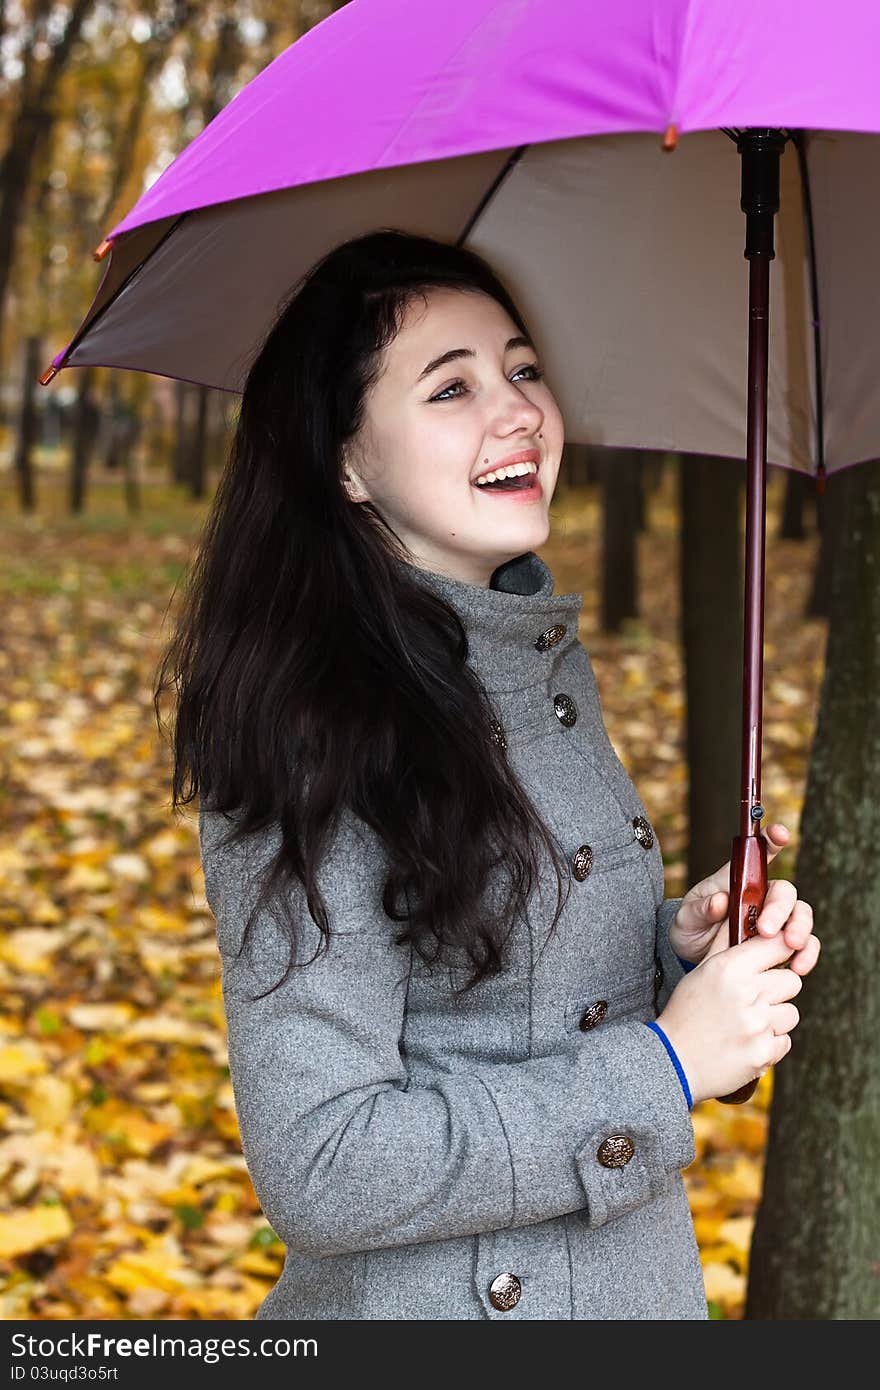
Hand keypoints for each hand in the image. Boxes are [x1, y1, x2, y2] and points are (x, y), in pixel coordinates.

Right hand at [656, 927, 806, 1105]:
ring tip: (747, 1024)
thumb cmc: (685, 1012)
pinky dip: (770, 1044)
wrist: (672, 1061)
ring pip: (791, 1013)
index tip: (776, 958)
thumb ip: (727, 945)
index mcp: (731, 967)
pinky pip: (785, 1041)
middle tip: (754, 999)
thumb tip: (741, 917)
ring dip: (774, 1019)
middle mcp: (748, 992)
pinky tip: (746, 1042)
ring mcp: (758, 1024)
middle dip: (777, 989)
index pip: (777, 944)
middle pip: (792, 981)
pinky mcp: (764, 1052)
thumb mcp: (702, 971)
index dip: (779, 951)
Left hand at [668, 822, 820, 978]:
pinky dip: (807, 954)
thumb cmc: (691, 928)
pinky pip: (805, 945)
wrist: (694, 958)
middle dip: (781, 908)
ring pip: (801, 915)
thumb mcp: (686, 919)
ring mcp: (775, 919)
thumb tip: (720, 901)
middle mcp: (762, 896)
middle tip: (768, 930)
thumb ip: (700, 909)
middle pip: (785, 891)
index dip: (772, 838)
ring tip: (790, 947)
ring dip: (801, 929)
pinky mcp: (782, 944)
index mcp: (739, 880)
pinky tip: (797, 967)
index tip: (780, 834)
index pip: (759, 852)